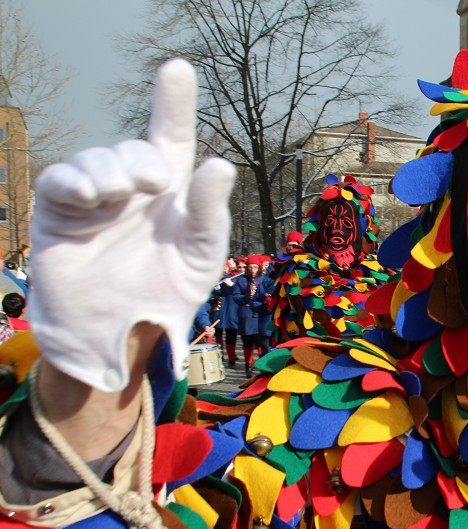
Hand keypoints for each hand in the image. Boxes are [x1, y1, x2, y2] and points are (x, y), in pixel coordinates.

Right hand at [29, 59, 235, 391]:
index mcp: (170, 194)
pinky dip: (73, 180)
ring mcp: (95, 198)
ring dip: (110, 172)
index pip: (171, 138)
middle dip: (141, 160)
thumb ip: (210, 212)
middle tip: (151, 186)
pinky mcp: (60, 212)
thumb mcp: (200, 256)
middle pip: (134, 149)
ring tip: (116, 199)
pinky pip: (60, 179)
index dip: (173, 103)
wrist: (120, 332)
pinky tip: (89, 195)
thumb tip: (219, 165)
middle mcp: (132, 189)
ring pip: (97, 159)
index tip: (177, 69)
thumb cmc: (165, 293)